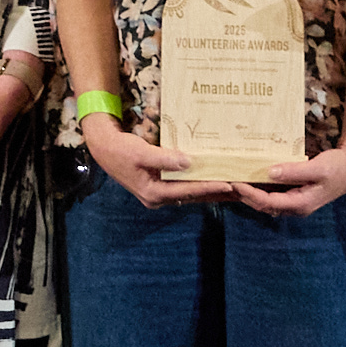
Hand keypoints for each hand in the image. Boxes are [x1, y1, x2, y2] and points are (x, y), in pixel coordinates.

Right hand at [74, 100, 231, 210]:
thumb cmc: (120, 150)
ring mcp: (160, 194)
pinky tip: (214, 181)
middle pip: (193, 196)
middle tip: (241, 189)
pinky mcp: (161, 186)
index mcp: (154, 193)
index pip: (188, 191)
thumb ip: (164, 159)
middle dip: (217, 192)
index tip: (230, 183)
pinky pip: (185, 187)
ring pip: (191, 194)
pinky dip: (200, 184)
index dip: (210, 187)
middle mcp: (158, 198)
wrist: (104, 148)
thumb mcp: (140, 153)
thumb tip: (188, 162)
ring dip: (211, 190)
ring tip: (235, 188)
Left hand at [232, 138, 345, 215]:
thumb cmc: (337, 167)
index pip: (267, 202)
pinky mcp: (296, 194)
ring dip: (250, 193)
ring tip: (233, 180)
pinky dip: (260, 188)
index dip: (249, 193)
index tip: (234, 182)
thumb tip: (270, 172)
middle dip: (244, 195)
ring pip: (267, 201)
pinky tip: (251, 177)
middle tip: (226, 182)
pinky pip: (273, 194)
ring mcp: (296, 202)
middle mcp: (296, 207)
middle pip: (263, 205)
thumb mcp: (317, 168)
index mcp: (300, 204)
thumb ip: (294, 171)